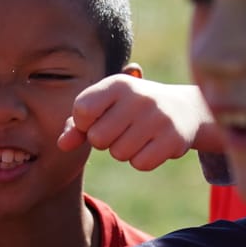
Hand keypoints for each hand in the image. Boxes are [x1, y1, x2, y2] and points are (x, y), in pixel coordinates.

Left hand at [59, 74, 222, 169]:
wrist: (182, 109)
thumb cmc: (131, 108)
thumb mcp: (105, 106)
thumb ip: (78, 125)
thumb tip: (62, 145)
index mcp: (117, 83)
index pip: (82, 111)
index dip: (84, 124)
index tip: (97, 119)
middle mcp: (138, 97)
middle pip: (98, 138)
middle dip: (104, 141)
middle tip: (120, 130)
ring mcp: (158, 117)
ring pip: (119, 154)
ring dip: (123, 151)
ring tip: (137, 136)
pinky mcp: (173, 138)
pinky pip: (141, 163)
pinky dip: (142, 160)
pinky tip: (151, 145)